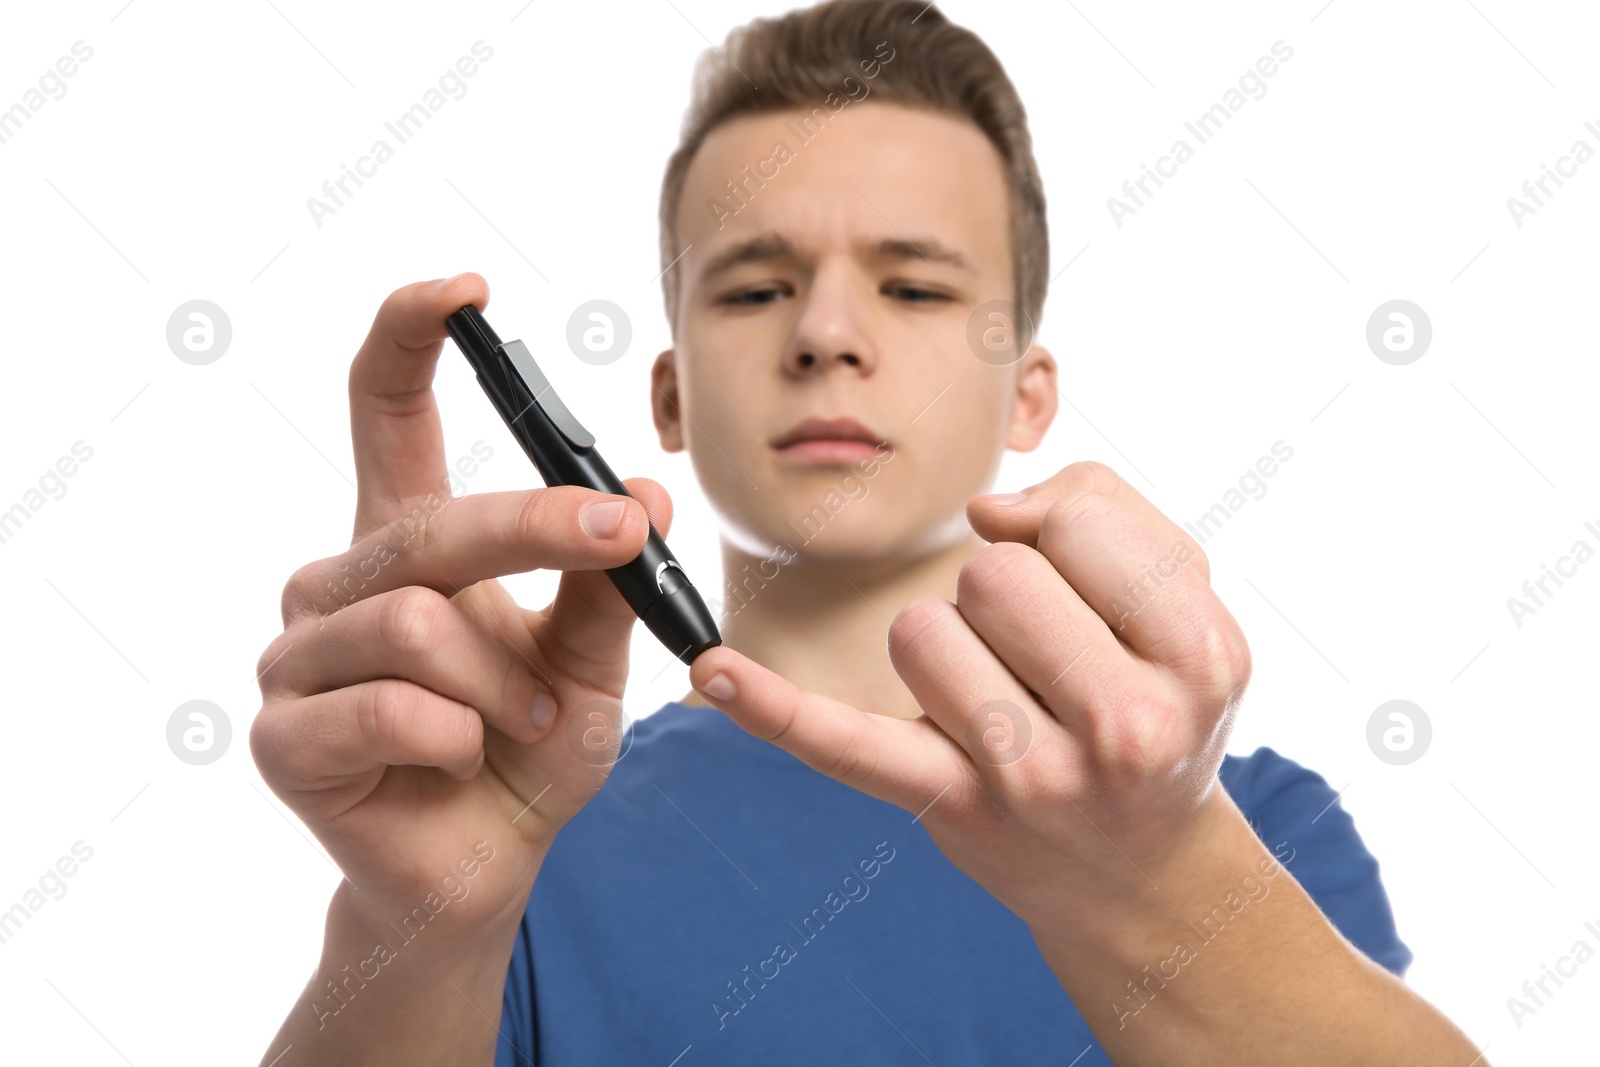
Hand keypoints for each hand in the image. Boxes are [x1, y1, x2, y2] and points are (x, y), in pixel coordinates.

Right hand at [251, 273, 670, 935]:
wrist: (487, 865)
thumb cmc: (530, 748)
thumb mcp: (589, 661)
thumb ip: (603, 582)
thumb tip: (642, 491)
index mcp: (406, 543)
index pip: (384, 411)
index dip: (411, 336)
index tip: (469, 289)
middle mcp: (337, 581)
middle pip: (429, 521)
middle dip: (538, 529)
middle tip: (620, 534)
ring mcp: (297, 657)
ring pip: (414, 622)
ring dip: (503, 682)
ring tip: (526, 721)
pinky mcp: (283, 736)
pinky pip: (393, 709)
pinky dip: (460, 738)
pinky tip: (462, 760)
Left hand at [686, 461, 1251, 937]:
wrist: (1142, 868)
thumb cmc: (1157, 700)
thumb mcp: (1187, 599)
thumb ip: (1104, 505)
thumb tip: (992, 512)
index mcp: (1200, 656)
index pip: (1079, 523)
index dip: (1062, 532)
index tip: (1076, 580)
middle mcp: (1124, 727)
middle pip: (994, 574)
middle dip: (1004, 591)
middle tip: (1041, 654)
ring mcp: (1029, 776)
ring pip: (922, 628)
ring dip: (946, 642)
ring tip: (1000, 693)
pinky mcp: (947, 804)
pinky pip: (845, 745)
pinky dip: (774, 709)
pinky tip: (714, 672)